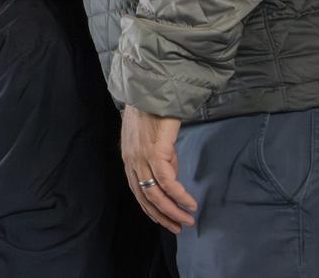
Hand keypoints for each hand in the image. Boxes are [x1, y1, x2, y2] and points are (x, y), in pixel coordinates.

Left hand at [120, 105, 197, 232]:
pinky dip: (179, 195)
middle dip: (163, 216)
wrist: (150, 90)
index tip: (166, 220)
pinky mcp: (155, 151)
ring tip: (187, 219)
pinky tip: (189, 202)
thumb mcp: (153, 138)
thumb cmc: (153, 111)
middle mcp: (132, 160)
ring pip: (155, 193)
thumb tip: (172, 174)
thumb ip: (161, 157)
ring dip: (173, 210)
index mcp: (129, 158)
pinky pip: (167, 181)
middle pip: (145, 198)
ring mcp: (141, 157)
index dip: (152, 209)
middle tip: (179, 227)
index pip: (137, 192)